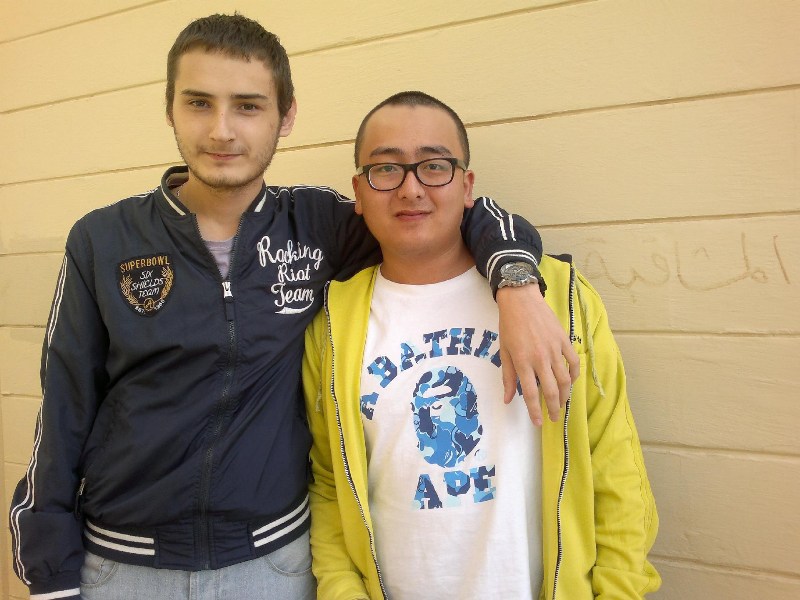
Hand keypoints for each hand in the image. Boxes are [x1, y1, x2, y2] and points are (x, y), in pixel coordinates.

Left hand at [496, 284, 578, 424]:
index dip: (535, 412)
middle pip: (551, 391)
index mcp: (523, 362)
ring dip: (565, 395)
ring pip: (565, 379)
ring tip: (562, 403)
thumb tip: (508, 399)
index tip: (538, 424)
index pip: (531, 394)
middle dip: (554, 408)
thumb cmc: (509, 325)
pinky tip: (571, 382)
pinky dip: (574, 374)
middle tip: (554, 418)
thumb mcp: (504, 352)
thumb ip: (508, 377)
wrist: (521, 300)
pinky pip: (573, 362)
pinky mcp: (563, 340)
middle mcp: (540, 359)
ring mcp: (554, 349)